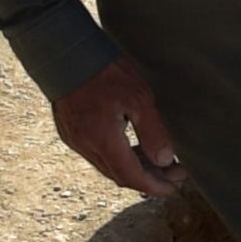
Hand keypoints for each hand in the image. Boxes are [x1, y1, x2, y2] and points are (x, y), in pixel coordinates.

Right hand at [51, 55, 188, 198]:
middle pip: (119, 175)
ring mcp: (75, 140)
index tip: (173, 187)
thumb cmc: (105, 71)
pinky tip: (134, 148)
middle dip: (148, 179)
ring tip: (159, 162)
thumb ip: (153, 132)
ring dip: (132, 168)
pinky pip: (96, 154)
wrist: (66, 53)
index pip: (131, 176)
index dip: (154, 186)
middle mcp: (85, 145)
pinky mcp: (70, 132)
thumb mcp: (139, 97)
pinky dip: (117, 157)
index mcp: (102, 140)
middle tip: (174, 174)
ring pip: (107, 166)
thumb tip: (165, 160)